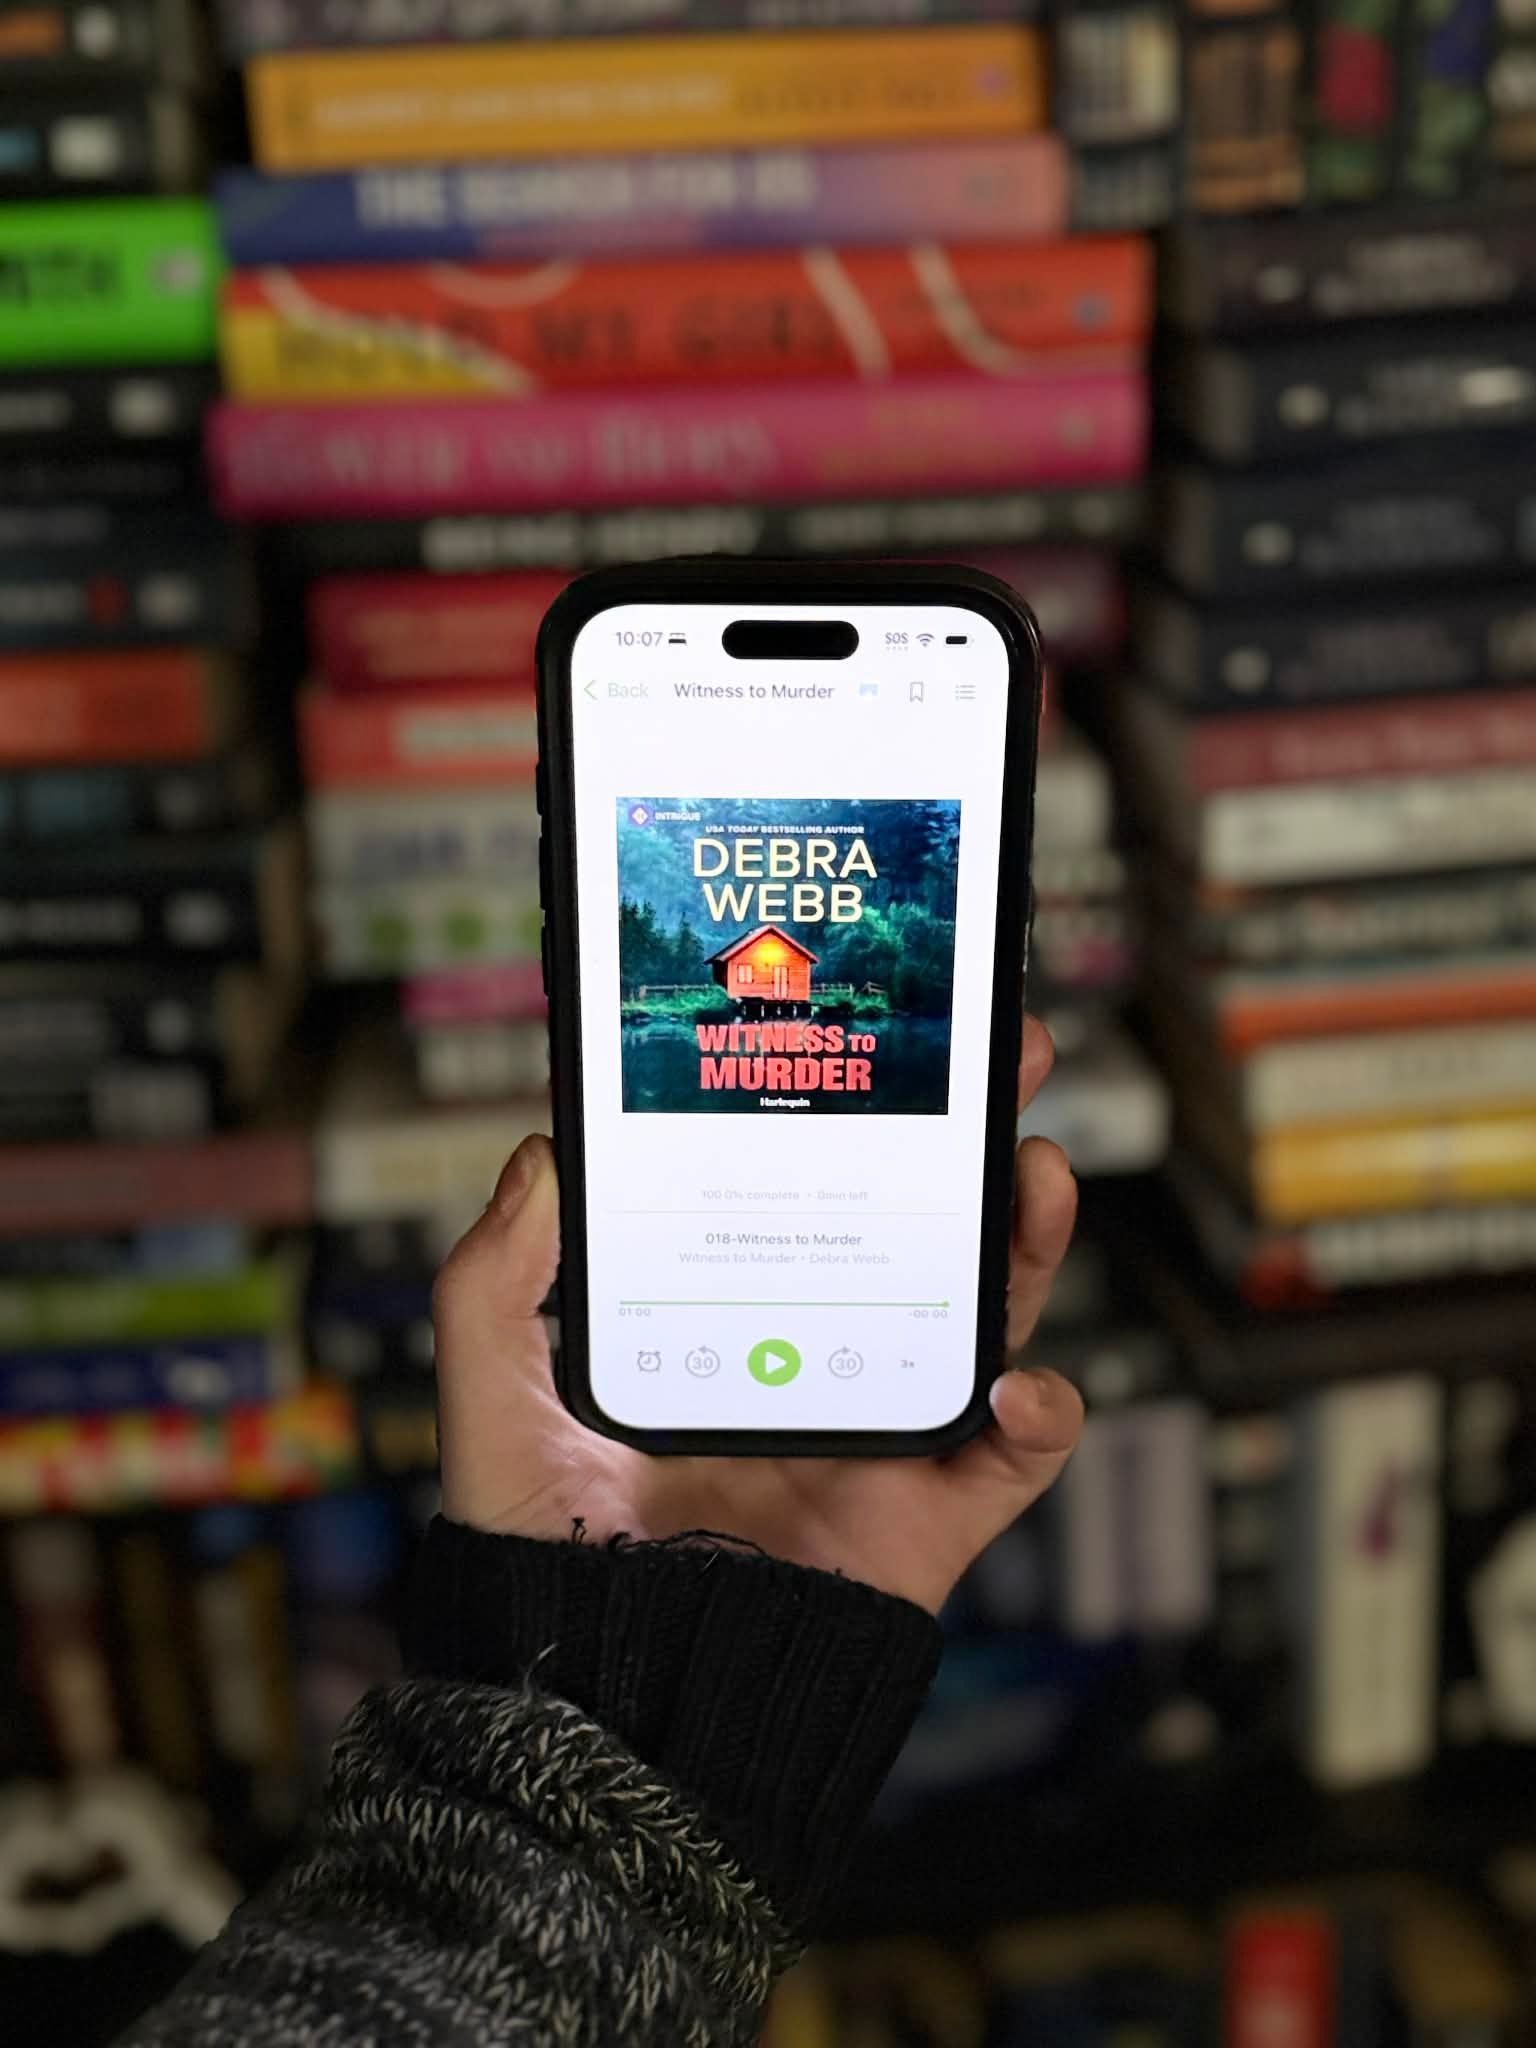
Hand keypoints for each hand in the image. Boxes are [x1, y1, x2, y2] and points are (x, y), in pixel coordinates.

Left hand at [432, 1016, 1081, 1615]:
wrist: (607, 1699)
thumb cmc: (544, 1558)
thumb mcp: (496, 1398)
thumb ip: (495, 1281)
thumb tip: (538, 1155)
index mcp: (736, 1324)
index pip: (811, 1200)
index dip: (854, 1121)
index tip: (870, 1037)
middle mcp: (821, 1364)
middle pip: (923, 1232)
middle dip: (973, 1139)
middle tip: (1005, 1053)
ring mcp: (882, 1437)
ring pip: (987, 1317)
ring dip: (1029, 1238)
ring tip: (1033, 1167)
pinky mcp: (927, 1517)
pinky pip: (1013, 1461)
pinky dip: (1042, 1416)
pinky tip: (1020, 1381)